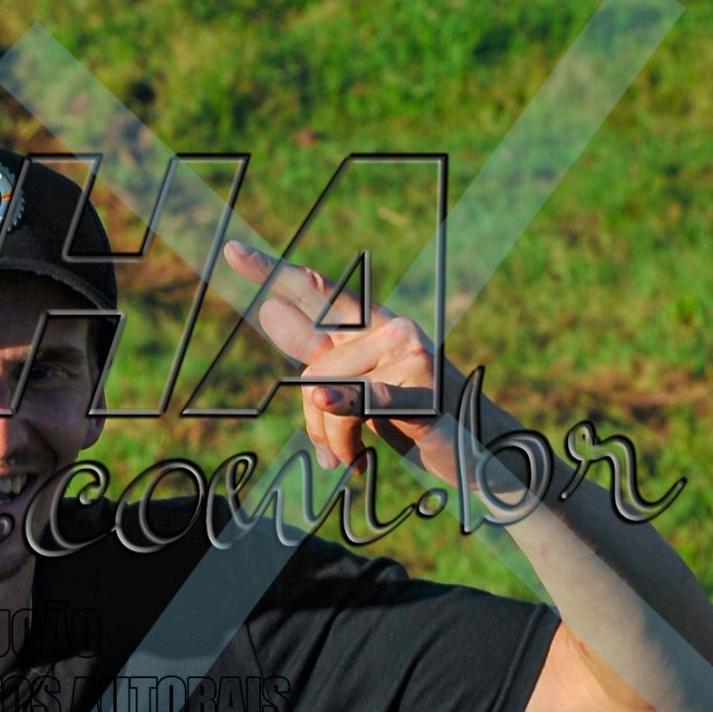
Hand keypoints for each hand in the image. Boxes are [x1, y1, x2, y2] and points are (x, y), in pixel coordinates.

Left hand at [223, 242, 458, 472]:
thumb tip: (270, 309)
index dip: (273, 272)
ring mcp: (410, 353)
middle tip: (334, 451)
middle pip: (312, 368)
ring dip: (333, 440)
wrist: (481, 449)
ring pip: (328, 393)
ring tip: (354, 460)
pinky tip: (327, 401)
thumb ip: (318, 352)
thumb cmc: (412, 415)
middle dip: (313, 419)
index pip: (318, 292)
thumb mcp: (360, 383)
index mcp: (373, 323)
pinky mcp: (420, 388)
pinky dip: (342, 406)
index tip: (231, 251)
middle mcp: (392, 327)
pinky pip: (363, 398)